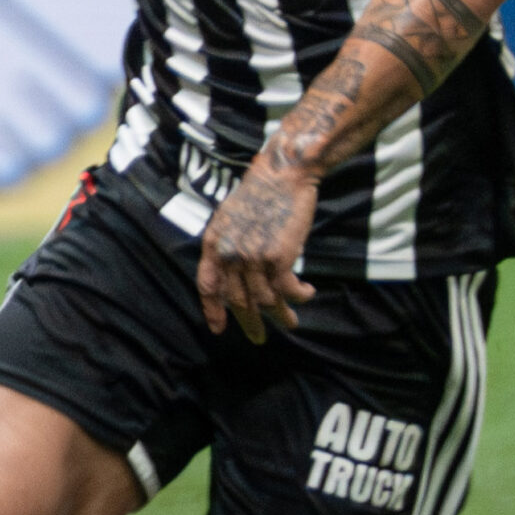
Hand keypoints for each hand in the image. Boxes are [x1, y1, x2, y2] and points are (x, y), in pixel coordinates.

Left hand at [197, 146, 319, 342]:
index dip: (212, 310)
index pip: (207, 285)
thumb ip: (227, 247)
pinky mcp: (278, 257)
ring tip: (291, 322)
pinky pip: (288, 289)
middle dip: (250, 323)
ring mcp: (253, 257)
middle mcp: (229, 254)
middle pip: (237, 300)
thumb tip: (234, 276)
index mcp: (213, 244)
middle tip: (259, 338)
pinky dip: (299, 297)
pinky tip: (307, 295)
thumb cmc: (259, 194)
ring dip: (281, 315)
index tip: (219, 329)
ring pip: (266, 300)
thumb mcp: (229, 219)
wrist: (282, 176)